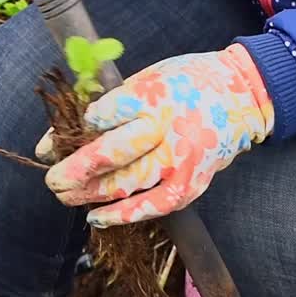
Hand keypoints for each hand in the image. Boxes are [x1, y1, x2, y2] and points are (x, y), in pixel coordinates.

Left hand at [38, 44, 273, 227]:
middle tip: (52, 180)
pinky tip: (96, 217)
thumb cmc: (184, 84)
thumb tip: (56, 138)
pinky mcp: (190, 183)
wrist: (243, 95)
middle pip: (110, 155)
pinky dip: (121, 215)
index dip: (80, 128)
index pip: (104, 115)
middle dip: (74, 171)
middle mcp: (166, 129)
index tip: (64, 137)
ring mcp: (180, 160)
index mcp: (152, 96)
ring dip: (89, 194)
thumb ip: (105, 106)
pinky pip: (151, 206)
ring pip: (126, 184)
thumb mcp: (145, 79)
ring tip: (65, 196)